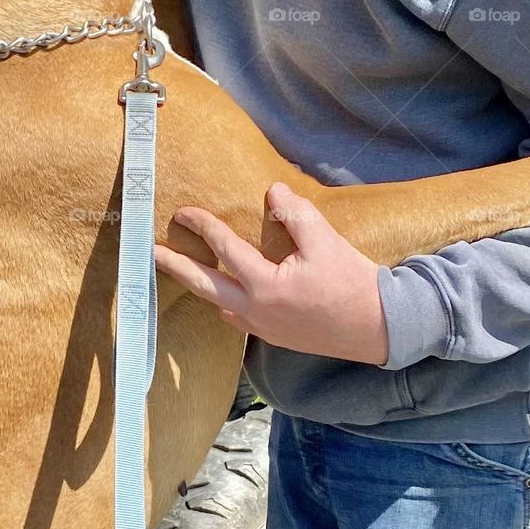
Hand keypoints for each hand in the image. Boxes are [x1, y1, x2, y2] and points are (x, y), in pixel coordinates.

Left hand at [154, 181, 389, 363]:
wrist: (378, 326)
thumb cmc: (352, 281)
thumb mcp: (325, 239)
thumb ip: (295, 213)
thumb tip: (271, 191)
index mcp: (266, 285)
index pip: (225, 249)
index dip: (203, 226)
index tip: (183, 212)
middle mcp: (256, 310)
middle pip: (204, 286)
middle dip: (176, 266)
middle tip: (151, 253)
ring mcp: (264, 328)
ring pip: (218, 304)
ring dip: (198, 285)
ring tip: (181, 270)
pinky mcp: (275, 336)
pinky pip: (237, 317)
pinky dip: (223, 301)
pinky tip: (222, 293)